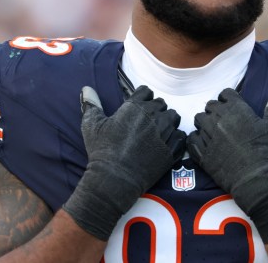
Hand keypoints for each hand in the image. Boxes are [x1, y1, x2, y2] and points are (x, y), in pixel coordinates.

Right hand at [63, 85, 185, 239]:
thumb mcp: (92, 125)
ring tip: (157, 131)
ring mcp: (164, 133)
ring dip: (167, 121)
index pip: (146, 92)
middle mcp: (153, 116)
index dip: (142, 98)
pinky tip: (165, 143)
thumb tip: (87, 88)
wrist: (114, 179)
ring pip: (173, 117)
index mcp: (135, 107)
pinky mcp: (171, 149)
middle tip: (145, 123)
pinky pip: (180, 136)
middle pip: (161, 104)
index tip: (137, 108)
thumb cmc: (102, 151)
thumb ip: (92, 104)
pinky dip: (175, 137)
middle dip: (154, 110)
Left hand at [187, 88, 267, 243]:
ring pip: (198, 120)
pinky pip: (191, 139)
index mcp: (235, 109)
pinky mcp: (201, 152)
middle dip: (216, 110)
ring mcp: (207, 134)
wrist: (255, 178)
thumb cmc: (267, 150)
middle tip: (224, 120)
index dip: (229, 98)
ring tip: (213, 130)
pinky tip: (203, 142)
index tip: (233, 105)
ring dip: (205, 122)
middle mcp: (218, 118)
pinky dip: (196, 138)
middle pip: (210, 106)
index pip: (226, 93)